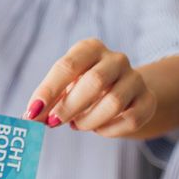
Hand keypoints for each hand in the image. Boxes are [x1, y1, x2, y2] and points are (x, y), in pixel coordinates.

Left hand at [25, 38, 156, 136]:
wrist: (124, 92)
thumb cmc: (84, 87)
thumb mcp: (64, 88)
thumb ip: (48, 100)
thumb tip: (30, 116)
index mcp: (90, 48)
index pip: (67, 66)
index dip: (48, 90)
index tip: (32, 111)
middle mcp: (115, 59)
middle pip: (94, 82)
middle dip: (69, 106)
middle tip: (53, 122)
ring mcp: (135, 78)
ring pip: (113, 103)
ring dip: (89, 120)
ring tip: (76, 124)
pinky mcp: (148, 100)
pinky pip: (130, 119)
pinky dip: (109, 130)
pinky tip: (98, 128)